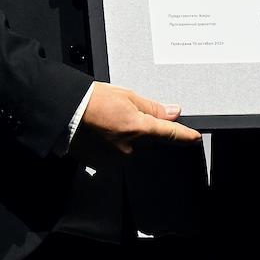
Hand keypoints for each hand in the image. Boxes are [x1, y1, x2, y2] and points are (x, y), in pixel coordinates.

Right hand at [70, 82, 201, 160]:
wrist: (64, 112)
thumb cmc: (91, 100)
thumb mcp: (127, 95)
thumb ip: (152, 107)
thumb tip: (173, 112)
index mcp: (139, 128)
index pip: (169, 134)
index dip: (185, 136)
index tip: (195, 138)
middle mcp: (130, 147)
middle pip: (146, 140)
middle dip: (140, 128)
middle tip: (122, 114)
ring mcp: (116, 158)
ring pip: (131, 148)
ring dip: (125, 137)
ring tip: (107, 121)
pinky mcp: (103, 164)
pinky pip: (115, 154)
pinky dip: (112, 144)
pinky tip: (101, 132)